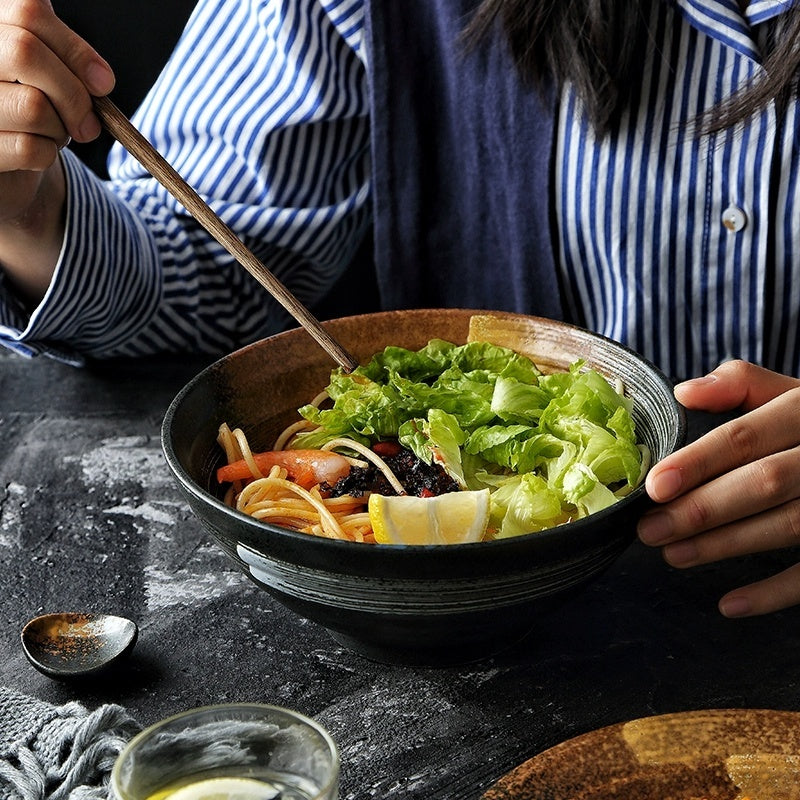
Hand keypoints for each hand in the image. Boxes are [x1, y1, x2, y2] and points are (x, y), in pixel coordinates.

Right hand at [0, 0, 113, 299]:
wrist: (4, 164)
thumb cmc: (29, 111)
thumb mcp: (48, 75)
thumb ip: (65, 60)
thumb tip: (99, 78)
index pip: (27, 11)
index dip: (75, 48)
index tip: (103, 84)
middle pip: (25, 51)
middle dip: (73, 93)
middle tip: (89, 124)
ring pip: (34, 106)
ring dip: (61, 130)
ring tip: (53, 135)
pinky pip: (30, 148)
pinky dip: (49, 155)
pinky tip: (38, 154)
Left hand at [637, 360, 799, 617]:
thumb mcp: (792, 391)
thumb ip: (741, 385)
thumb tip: (685, 393)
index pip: (745, 436)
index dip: (698, 462)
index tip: (655, 486)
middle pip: (764, 483)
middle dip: (702, 510)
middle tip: (649, 530)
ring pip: (789, 526)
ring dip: (726, 546)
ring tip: (673, 555)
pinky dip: (776, 592)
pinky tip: (730, 604)